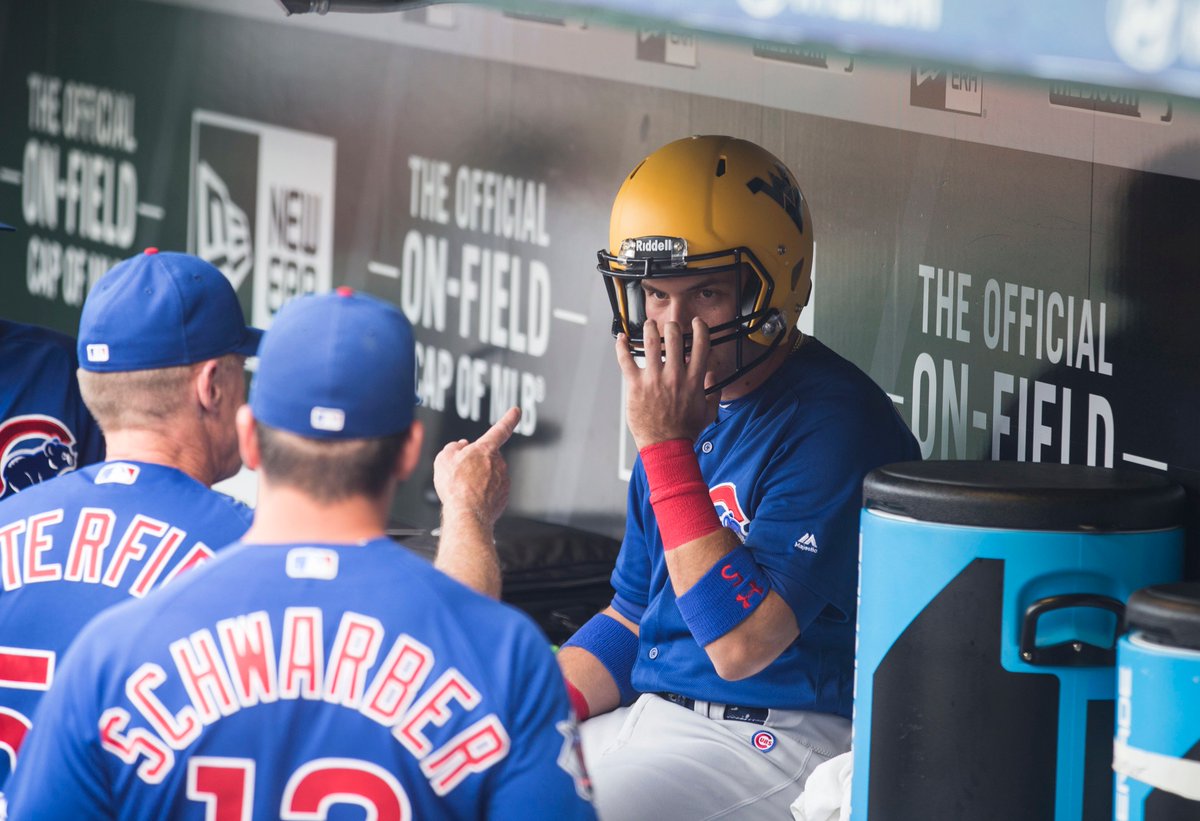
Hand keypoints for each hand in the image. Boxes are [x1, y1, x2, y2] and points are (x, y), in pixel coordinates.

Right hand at [433, 407, 520, 525]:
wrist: (467, 514)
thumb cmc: (456, 487)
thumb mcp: (443, 459)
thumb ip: (452, 448)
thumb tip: (460, 447)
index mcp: (486, 449)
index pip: (501, 429)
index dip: (509, 418)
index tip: (516, 411)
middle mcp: (499, 463)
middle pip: (486, 458)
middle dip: (475, 463)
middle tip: (460, 475)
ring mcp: (503, 480)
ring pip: (488, 475)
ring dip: (477, 480)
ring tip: (464, 489)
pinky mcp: (503, 496)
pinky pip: (492, 491)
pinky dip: (482, 494)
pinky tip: (471, 499)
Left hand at [616, 318, 718, 449]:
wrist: (667, 446)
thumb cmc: (685, 431)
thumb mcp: (708, 412)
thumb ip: (713, 392)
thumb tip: (713, 376)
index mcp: (693, 380)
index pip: (700, 344)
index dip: (700, 328)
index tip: (696, 323)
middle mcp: (674, 375)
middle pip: (674, 336)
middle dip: (672, 326)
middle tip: (669, 326)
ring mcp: (654, 379)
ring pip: (650, 342)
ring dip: (649, 328)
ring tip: (649, 325)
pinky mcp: (636, 385)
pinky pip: (625, 359)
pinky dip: (622, 346)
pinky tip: (622, 338)